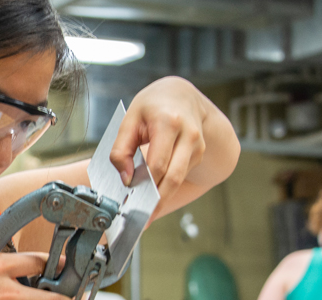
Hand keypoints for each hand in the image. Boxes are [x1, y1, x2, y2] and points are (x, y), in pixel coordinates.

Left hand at [110, 77, 211, 223]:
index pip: (158, 163)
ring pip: (179, 179)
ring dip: (163, 199)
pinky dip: (168, 187)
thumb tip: (126, 178)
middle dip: (157, 202)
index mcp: (168, 122)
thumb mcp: (130, 119)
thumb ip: (121, 148)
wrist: (182, 95)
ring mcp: (197, 145)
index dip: (144, 184)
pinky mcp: (199, 153)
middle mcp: (188, 134)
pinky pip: (181, 174)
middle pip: (173, 177)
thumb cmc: (152, 106)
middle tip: (143, 220)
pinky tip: (155, 195)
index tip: (130, 198)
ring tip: (147, 214)